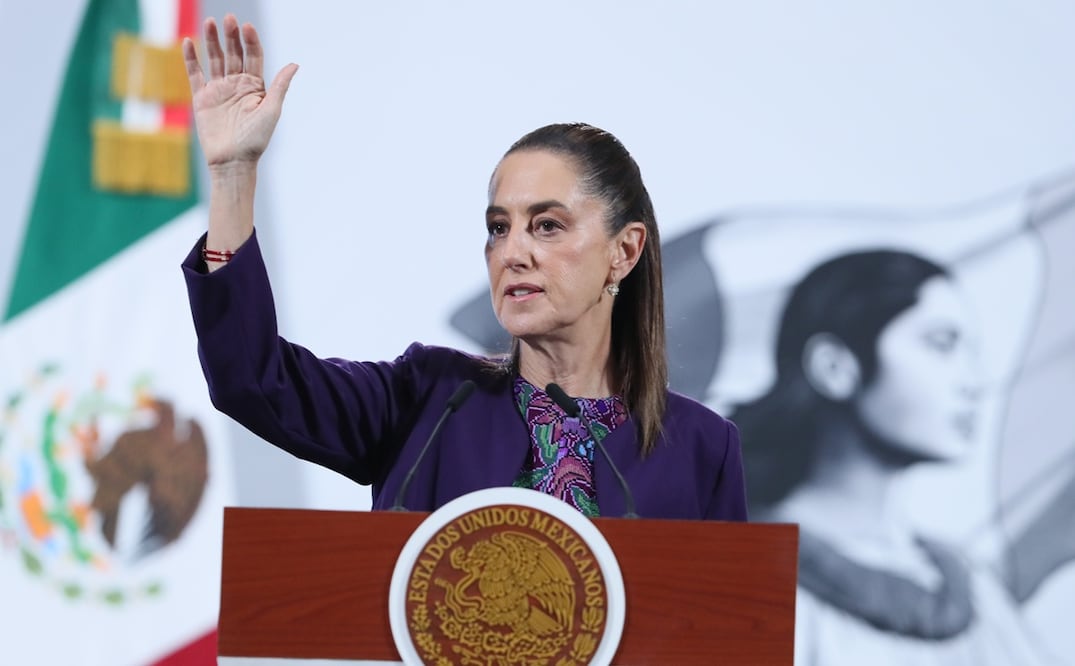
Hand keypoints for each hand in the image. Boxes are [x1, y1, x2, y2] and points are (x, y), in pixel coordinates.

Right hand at [183, 15, 297, 168]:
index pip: (253, 57)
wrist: (232, 161)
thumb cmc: (255, 140)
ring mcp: (219, 90)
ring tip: (210, 23)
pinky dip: (191, 58)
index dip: (250, 41)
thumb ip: (279, 86)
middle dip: (231, 36)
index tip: (247, 27)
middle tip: (228, 19)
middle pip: (234, 54)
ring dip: (211, 41)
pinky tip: (189, 42)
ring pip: (215, 59)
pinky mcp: (202, 98)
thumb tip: (294, 64)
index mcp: (255, 87)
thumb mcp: (271, 111)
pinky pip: (195, 74)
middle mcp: (237, 85)